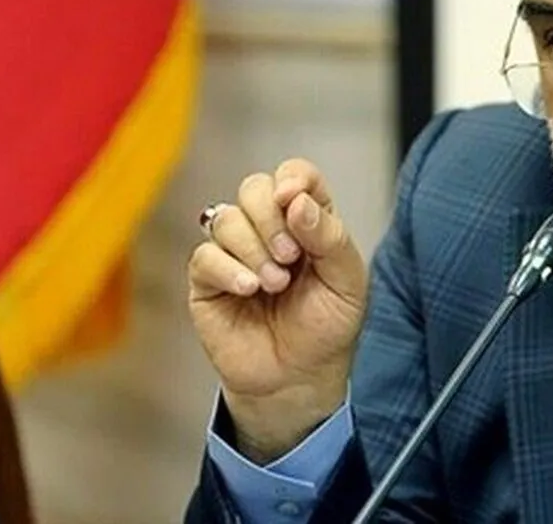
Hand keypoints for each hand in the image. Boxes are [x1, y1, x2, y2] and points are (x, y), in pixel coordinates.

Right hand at [187, 158, 367, 462]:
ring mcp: (235, 252)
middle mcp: (269, 229)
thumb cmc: (328, 327)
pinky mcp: (208, 280)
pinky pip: (205, 255)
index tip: (294, 199)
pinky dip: (229, 269)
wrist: (299, 378)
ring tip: (275, 284)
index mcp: (308, 220)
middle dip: (271, 218)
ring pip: (226, 217)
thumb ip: (329, 236)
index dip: (293, 179)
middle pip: (254, 188)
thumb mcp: (347, 282)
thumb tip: (296, 200)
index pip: (295, 175)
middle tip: (291, 257)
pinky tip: (250, 290)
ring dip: (253, 248)